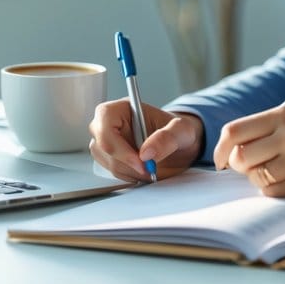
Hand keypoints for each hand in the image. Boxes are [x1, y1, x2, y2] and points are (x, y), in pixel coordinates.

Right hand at [89, 98, 203, 181]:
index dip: (118, 144)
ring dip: (130, 171)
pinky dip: (130, 176)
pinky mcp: (110, 158)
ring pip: (107, 161)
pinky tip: (144, 170)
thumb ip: (166, 138)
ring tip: (151, 167)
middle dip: (127, 162)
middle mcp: (110, 123)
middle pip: (102, 145)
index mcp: (123, 107)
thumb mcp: (182, 131)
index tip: (140, 160)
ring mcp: (107, 141)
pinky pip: (113, 172)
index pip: (105, 121)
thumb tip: (146, 153)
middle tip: (150, 169)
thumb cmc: (179, 132)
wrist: (180, 145)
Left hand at [212, 107, 284, 205]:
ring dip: (262, 181)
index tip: (220, 162)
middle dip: (241, 169)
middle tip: (255, 169)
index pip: (234, 131)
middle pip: (240, 158)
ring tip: (281, 175)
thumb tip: (227, 153)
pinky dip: (277, 193)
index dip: (220, 150)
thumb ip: (267, 131)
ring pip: (256, 178)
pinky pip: (275, 193)